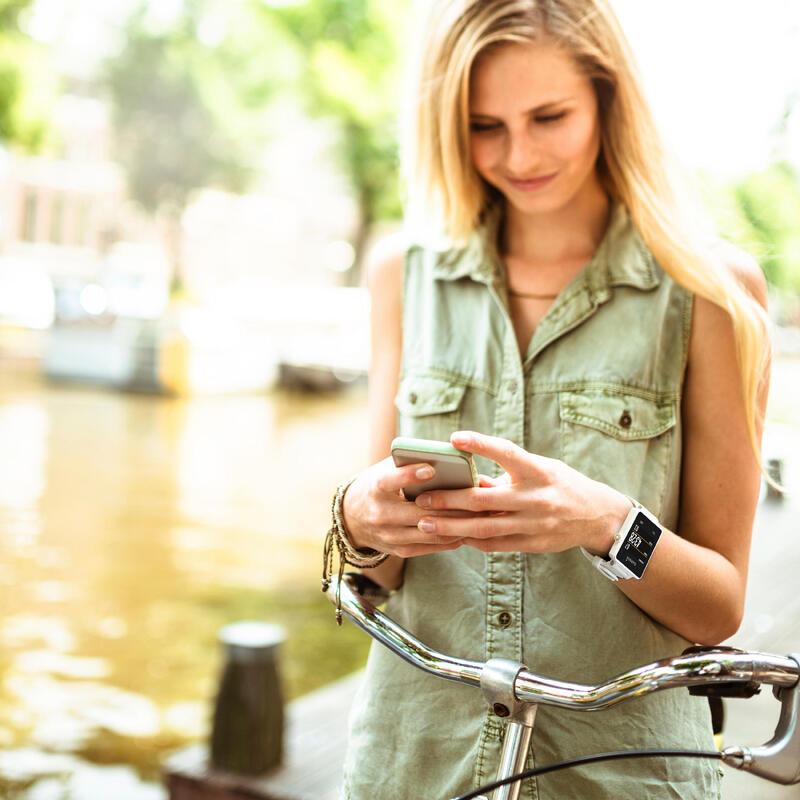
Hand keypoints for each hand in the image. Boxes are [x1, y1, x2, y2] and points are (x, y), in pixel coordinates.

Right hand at [341, 457, 467, 557]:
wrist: (353, 518)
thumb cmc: (379, 485)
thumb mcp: (385, 469)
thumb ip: (408, 463)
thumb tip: (446, 457)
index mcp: (375, 488)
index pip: (391, 481)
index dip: (409, 475)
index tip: (431, 469)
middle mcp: (380, 514)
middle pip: (419, 512)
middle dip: (450, 506)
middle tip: (476, 497)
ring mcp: (389, 535)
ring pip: (430, 531)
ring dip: (457, 524)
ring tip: (479, 514)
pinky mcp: (400, 550)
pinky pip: (431, 546)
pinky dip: (451, 537)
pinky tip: (468, 528)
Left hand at [413, 431, 630, 553]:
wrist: (597, 516)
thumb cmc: (560, 484)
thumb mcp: (539, 470)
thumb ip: (506, 474)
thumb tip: (467, 478)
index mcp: (538, 471)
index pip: (506, 452)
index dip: (480, 444)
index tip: (455, 437)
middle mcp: (536, 497)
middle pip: (483, 499)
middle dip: (448, 500)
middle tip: (422, 499)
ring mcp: (534, 523)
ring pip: (484, 527)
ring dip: (451, 526)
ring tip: (426, 524)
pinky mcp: (533, 543)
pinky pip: (495, 544)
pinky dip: (471, 540)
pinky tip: (452, 536)